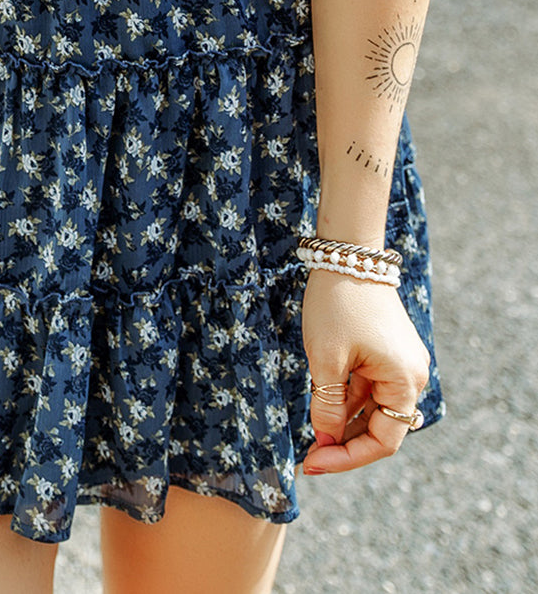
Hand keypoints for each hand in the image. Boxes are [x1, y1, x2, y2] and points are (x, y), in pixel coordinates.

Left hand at [300, 266, 430, 474]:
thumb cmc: (337, 303)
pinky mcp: (388, 352)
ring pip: (373, 409)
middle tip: (307, 457)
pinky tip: (320, 407)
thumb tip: (325, 441)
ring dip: (343, 423)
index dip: (347, 458)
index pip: (383, 441)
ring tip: (309, 435)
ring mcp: (401, 363)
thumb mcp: (326, 358)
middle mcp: (411, 376)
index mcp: (405, 380)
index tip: (312, 464)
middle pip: (381, 428)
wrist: (347, 254)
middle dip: (344, 444)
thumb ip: (327, 406)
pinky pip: (369, 388)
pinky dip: (347, 401)